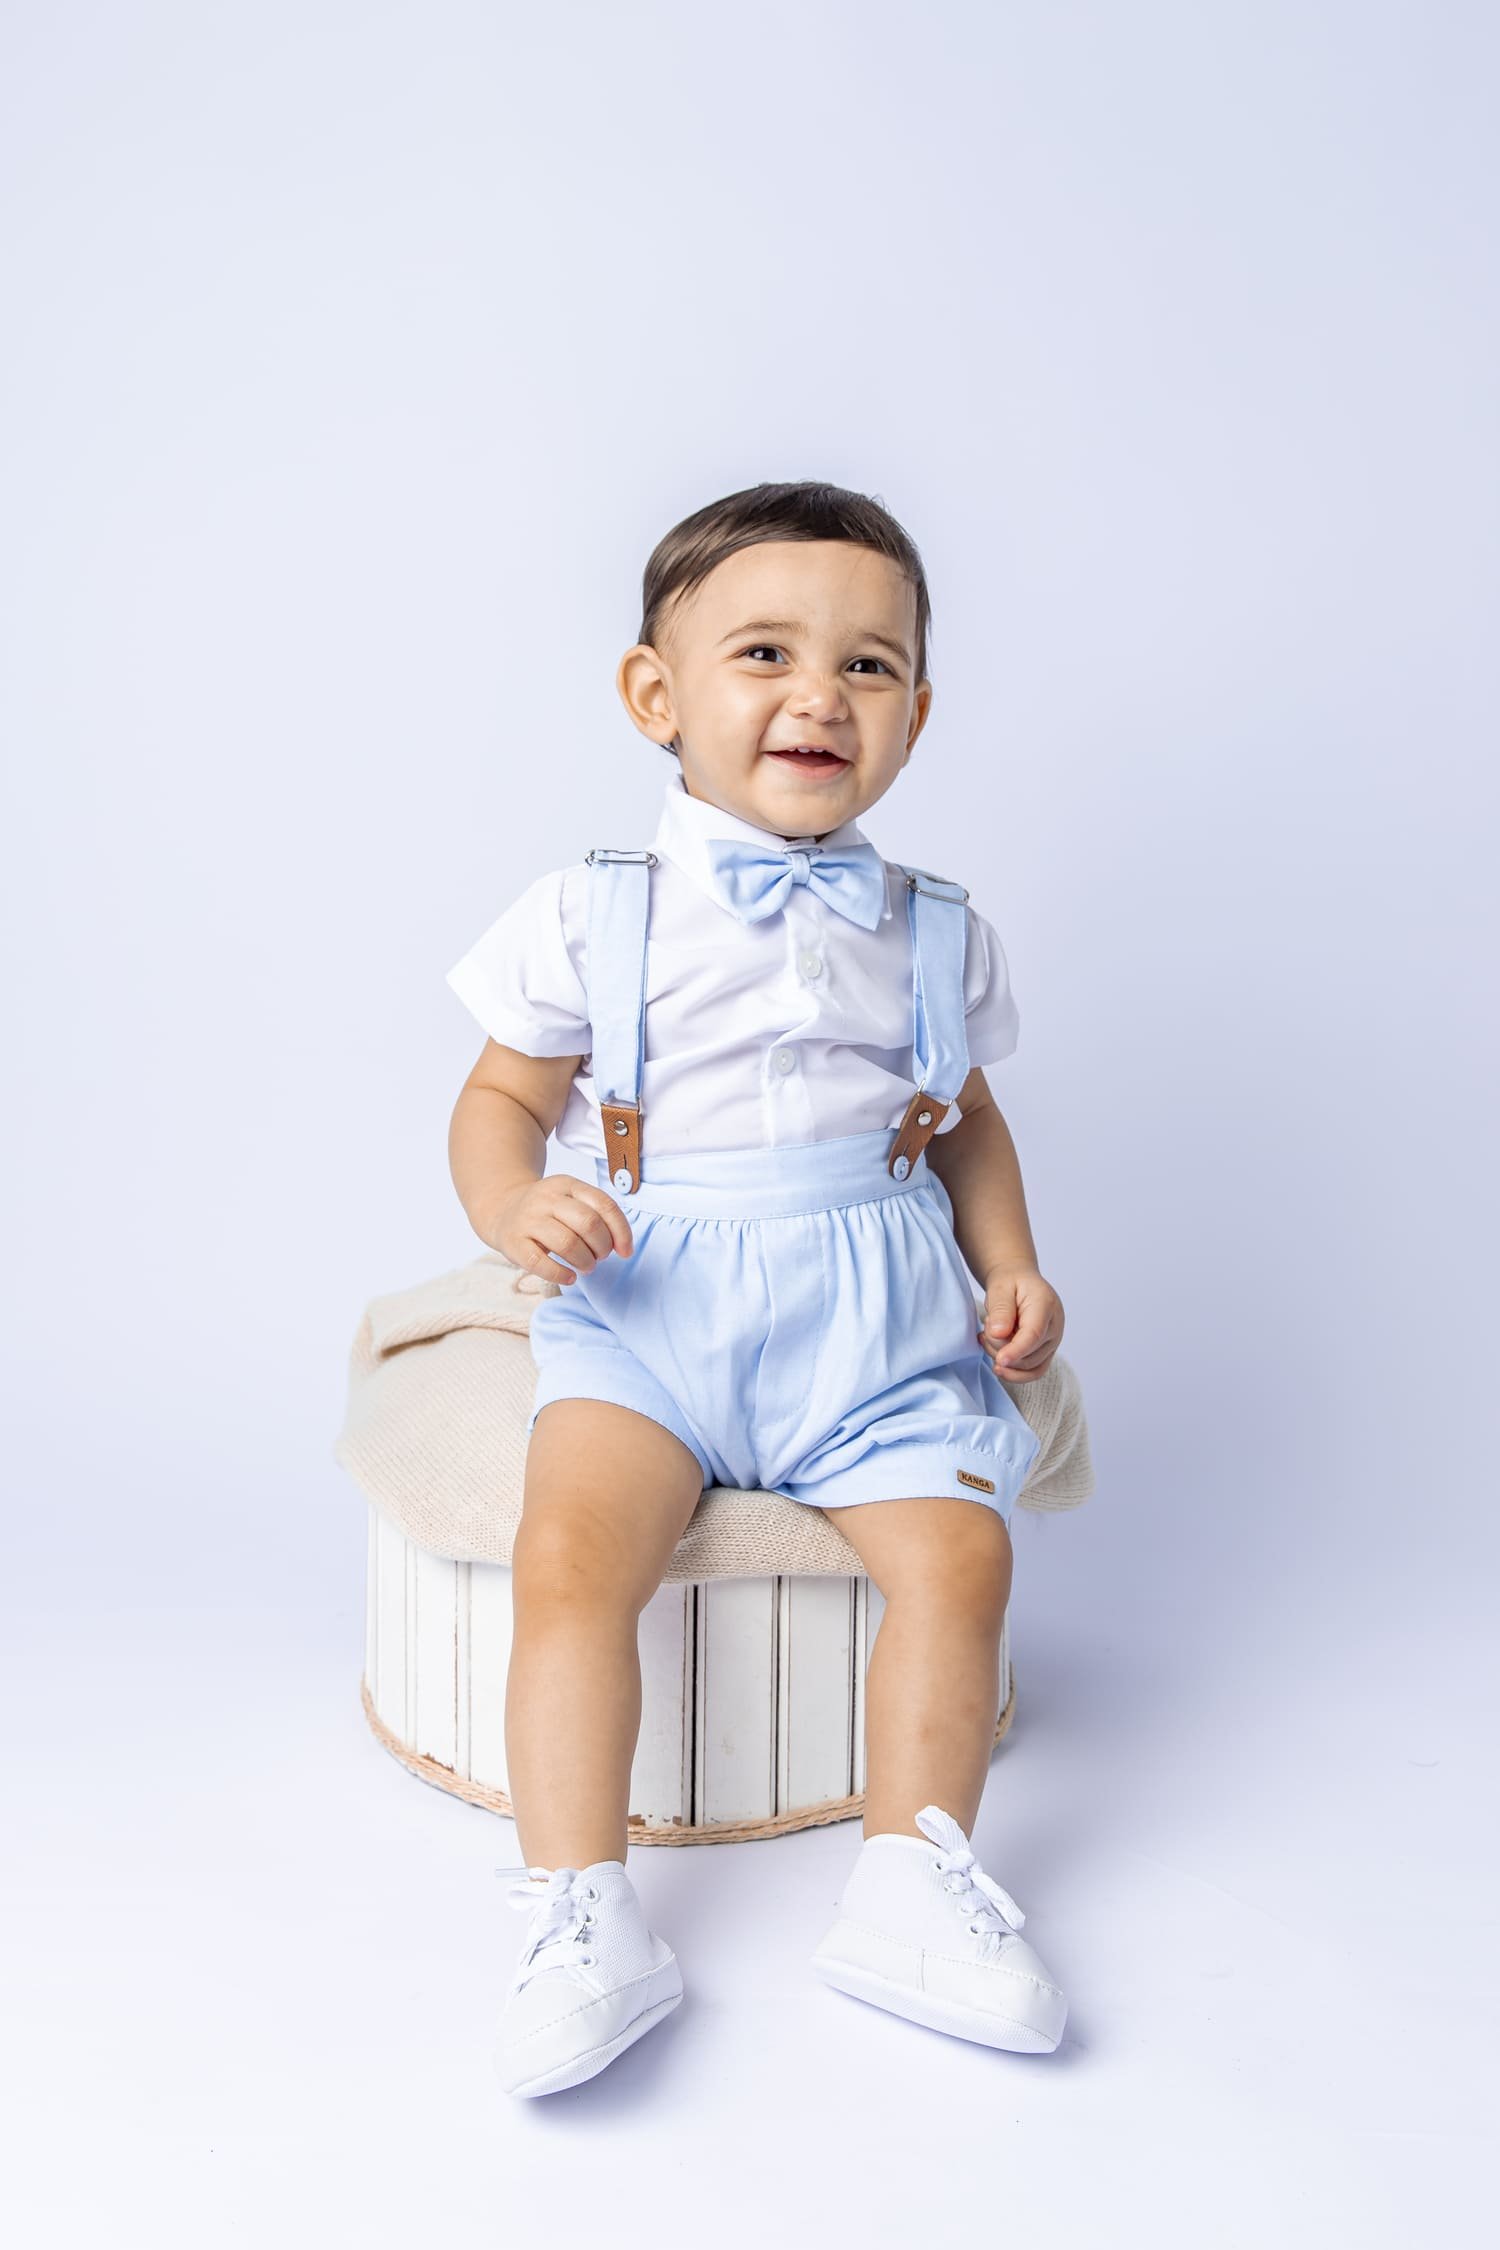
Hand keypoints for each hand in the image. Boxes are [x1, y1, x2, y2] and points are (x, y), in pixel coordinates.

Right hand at [488, 1178, 633, 1286]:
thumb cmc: (547, 1211)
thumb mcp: (571, 1200)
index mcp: (567, 1184)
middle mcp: (546, 1198)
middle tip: (600, 1257)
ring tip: (587, 1267)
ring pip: (567, 1243)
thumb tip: (623, 1246)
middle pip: (588, 1223)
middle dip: (602, 1247)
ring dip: (585, 1261)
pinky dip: (561, 1274)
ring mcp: (528, 1220)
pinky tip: (570, 1277)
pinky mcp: (513, 1242)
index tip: (625, 1251)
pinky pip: (540, 1263)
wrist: (502, 1209)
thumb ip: (597, 1215)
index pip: (604, 1204)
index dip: (621, 1231)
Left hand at [976, 1264, 1063, 1382]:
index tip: (1000, 1360)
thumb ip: (1000, 1309)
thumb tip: (1000, 1333)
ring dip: (1002, 1359)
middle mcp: (1055, 1327)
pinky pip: (1032, 1373)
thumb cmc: (1010, 1283)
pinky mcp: (1046, 1352)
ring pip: (1028, 1367)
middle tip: (987, 1327)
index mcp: (1046, 1305)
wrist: (1018, 1282)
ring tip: (988, 1337)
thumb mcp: (1000, 1287)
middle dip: (1000, 1348)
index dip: (1017, 1350)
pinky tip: (996, 1357)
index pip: (1034, 1334)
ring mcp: (1052, 1342)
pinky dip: (1011, 1371)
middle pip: (1029, 1355)